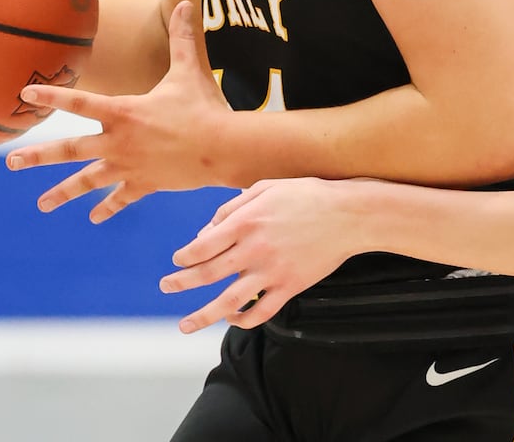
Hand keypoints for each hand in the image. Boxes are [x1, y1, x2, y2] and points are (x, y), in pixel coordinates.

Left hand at [5, 0, 233, 221]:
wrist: (222, 148)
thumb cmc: (205, 106)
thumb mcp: (189, 70)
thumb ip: (183, 38)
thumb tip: (188, 2)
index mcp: (123, 112)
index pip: (79, 103)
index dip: (51, 97)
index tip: (24, 96)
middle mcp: (118, 141)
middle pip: (70, 150)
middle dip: (38, 156)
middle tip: (11, 162)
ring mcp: (128, 166)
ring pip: (88, 181)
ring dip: (63, 193)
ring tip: (41, 204)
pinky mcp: (144, 184)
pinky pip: (120, 197)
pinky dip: (107, 207)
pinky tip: (94, 216)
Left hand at [159, 177, 364, 332]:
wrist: (348, 214)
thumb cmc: (306, 195)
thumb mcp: (265, 188)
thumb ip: (232, 207)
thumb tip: (206, 232)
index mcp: (246, 221)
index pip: (202, 246)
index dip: (184, 257)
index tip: (178, 261)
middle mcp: (254, 248)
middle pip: (207, 274)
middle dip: (180, 283)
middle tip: (166, 286)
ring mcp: (272, 271)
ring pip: (229, 301)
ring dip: (202, 316)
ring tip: (185, 324)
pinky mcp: (290, 286)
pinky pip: (261, 311)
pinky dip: (243, 320)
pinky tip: (232, 318)